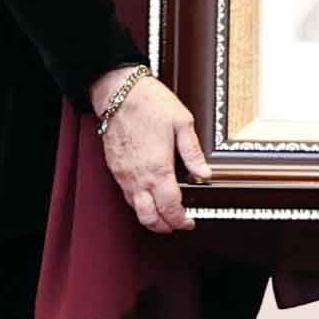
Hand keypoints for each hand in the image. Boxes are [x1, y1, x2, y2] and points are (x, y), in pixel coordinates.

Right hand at [94, 73, 209, 233]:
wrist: (118, 92)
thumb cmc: (149, 103)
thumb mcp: (182, 123)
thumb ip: (193, 153)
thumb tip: (205, 174)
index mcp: (158, 170)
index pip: (171, 208)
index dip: (181, 220)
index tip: (189, 221)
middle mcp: (139, 178)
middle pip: (150, 217)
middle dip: (165, 226)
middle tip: (177, 224)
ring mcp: (124, 175)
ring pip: (135, 209)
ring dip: (150, 217)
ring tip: (163, 214)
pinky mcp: (114, 168)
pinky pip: (126, 195)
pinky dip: (138, 203)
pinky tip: (147, 196)